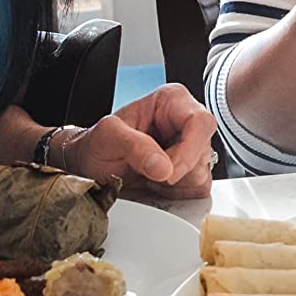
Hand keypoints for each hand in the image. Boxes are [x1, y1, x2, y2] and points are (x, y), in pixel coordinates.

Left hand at [61, 83, 217, 200]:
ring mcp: (192, 149)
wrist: (90, 165)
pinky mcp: (192, 172)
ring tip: (148, 175)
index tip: (167, 172)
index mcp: (172, 101)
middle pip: (205, 151)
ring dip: (174, 184)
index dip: (188, 150)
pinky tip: (156, 184)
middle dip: (176, 170)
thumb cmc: (98, 145)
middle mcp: (187, 122)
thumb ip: (134, 146)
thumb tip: (164, 166)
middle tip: (148, 172)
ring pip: (203, 174)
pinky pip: (198, 190)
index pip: (201, 123)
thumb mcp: (107, 137)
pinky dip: (175, 194)